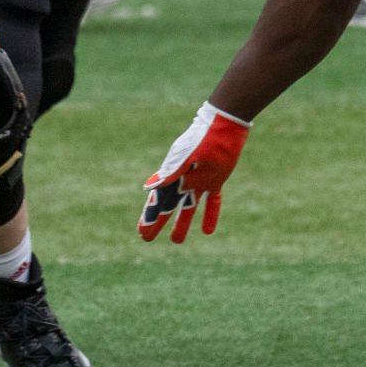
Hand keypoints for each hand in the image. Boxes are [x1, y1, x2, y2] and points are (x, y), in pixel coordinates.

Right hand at [139, 102, 249, 242]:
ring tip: (176, 241)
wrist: (223, 126)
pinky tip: (207, 231)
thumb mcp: (186, 157)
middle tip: (146, 238)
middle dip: (158, 222)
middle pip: (168, 207)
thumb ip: (170, 173)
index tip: (142, 232)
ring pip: (188, 208)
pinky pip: (211, 202)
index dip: (149, 217)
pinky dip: (209, 216)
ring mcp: (199, 182)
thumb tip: (148, 188)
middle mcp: (183, 181)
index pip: (158, 201)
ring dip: (181, 223)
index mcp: (172, 176)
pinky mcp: (215, 181)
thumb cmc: (203, 138)